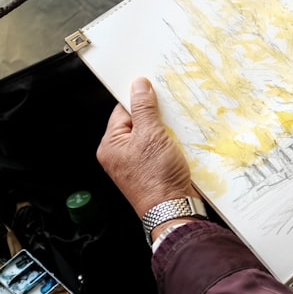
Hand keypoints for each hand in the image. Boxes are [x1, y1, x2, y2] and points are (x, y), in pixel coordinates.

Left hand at [97, 78, 192, 217]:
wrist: (173, 208)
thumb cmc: (157, 178)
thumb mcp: (151, 135)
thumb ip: (144, 108)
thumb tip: (139, 85)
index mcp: (111, 145)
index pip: (122, 111)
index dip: (140, 100)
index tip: (155, 91)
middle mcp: (121, 155)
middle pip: (139, 123)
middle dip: (157, 116)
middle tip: (170, 112)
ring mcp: (137, 164)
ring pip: (152, 136)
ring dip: (166, 131)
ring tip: (177, 131)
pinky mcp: (153, 171)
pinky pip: (160, 149)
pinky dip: (171, 144)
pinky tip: (181, 143)